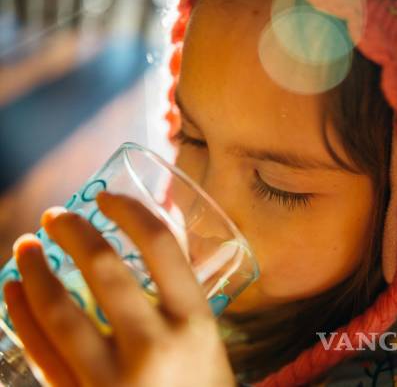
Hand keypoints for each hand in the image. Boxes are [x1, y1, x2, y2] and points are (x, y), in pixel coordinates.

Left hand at [4, 192, 235, 386]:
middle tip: (57, 216)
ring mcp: (112, 378)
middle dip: (73, 233)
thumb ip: (179, 290)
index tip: (107, 198)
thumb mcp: (207, 337)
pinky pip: (40, 351)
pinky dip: (20, 315)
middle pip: (104, 269)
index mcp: (195, 321)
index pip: (160, 246)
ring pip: (59, 310)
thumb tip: (149, 234)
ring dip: (34, 270)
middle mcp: (154, 345)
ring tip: (24, 245)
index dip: (130, 211)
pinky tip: (13, 291)